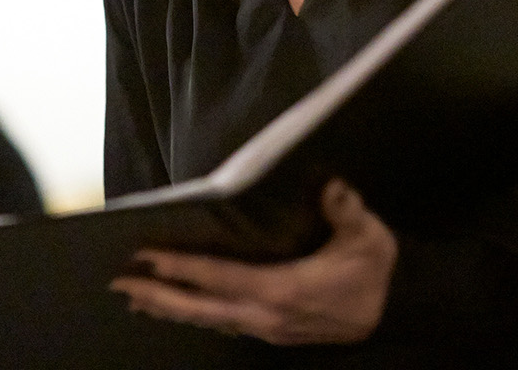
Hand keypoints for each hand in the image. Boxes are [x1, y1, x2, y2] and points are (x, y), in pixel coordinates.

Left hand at [109, 179, 395, 344]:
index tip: (145, 256)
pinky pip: (222, 324)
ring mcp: (267, 328)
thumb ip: (346, 211)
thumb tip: (332, 186)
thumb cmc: (376, 269)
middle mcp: (266, 315)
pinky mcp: (272, 332)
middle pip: (200, 307)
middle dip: (157, 294)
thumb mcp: (368, 236)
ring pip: (207, 320)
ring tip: (134, 298)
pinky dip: (194, 315)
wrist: (399, 311)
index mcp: (282, 289)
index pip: (219, 277)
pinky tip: (177, 309)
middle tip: (118, 281)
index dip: (181, 267)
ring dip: (169, 308)